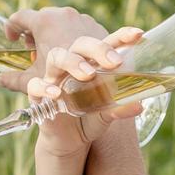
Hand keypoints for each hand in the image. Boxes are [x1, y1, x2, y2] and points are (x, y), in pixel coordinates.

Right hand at [0, 6, 105, 93]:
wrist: (105, 76)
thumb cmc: (66, 78)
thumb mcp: (35, 80)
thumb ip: (15, 79)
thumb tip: (1, 79)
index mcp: (44, 22)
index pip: (20, 17)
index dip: (12, 27)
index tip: (12, 39)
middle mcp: (63, 14)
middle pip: (41, 18)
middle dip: (34, 32)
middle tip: (32, 47)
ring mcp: (81, 18)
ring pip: (62, 21)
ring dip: (56, 33)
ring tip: (53, 49)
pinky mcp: (96, 26)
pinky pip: (80, 26)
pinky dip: (73, 36)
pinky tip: (72, 50)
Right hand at [26, 27, 145, 159]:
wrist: (69, 140)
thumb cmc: (89, 119)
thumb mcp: (107, 115)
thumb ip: (119, 108)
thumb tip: (138, 105)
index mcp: (93, 64)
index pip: (107, 44)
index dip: (122, 36)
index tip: (138, 34)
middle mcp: (73, 65)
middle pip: (81, 44)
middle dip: (98, 48)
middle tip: (115, 62)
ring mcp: (54, 77)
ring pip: (57, 56)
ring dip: (73, 62)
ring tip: (88, 74)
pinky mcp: (39, 94)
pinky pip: (36, 85)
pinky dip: (45, 87)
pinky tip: (57, 94)